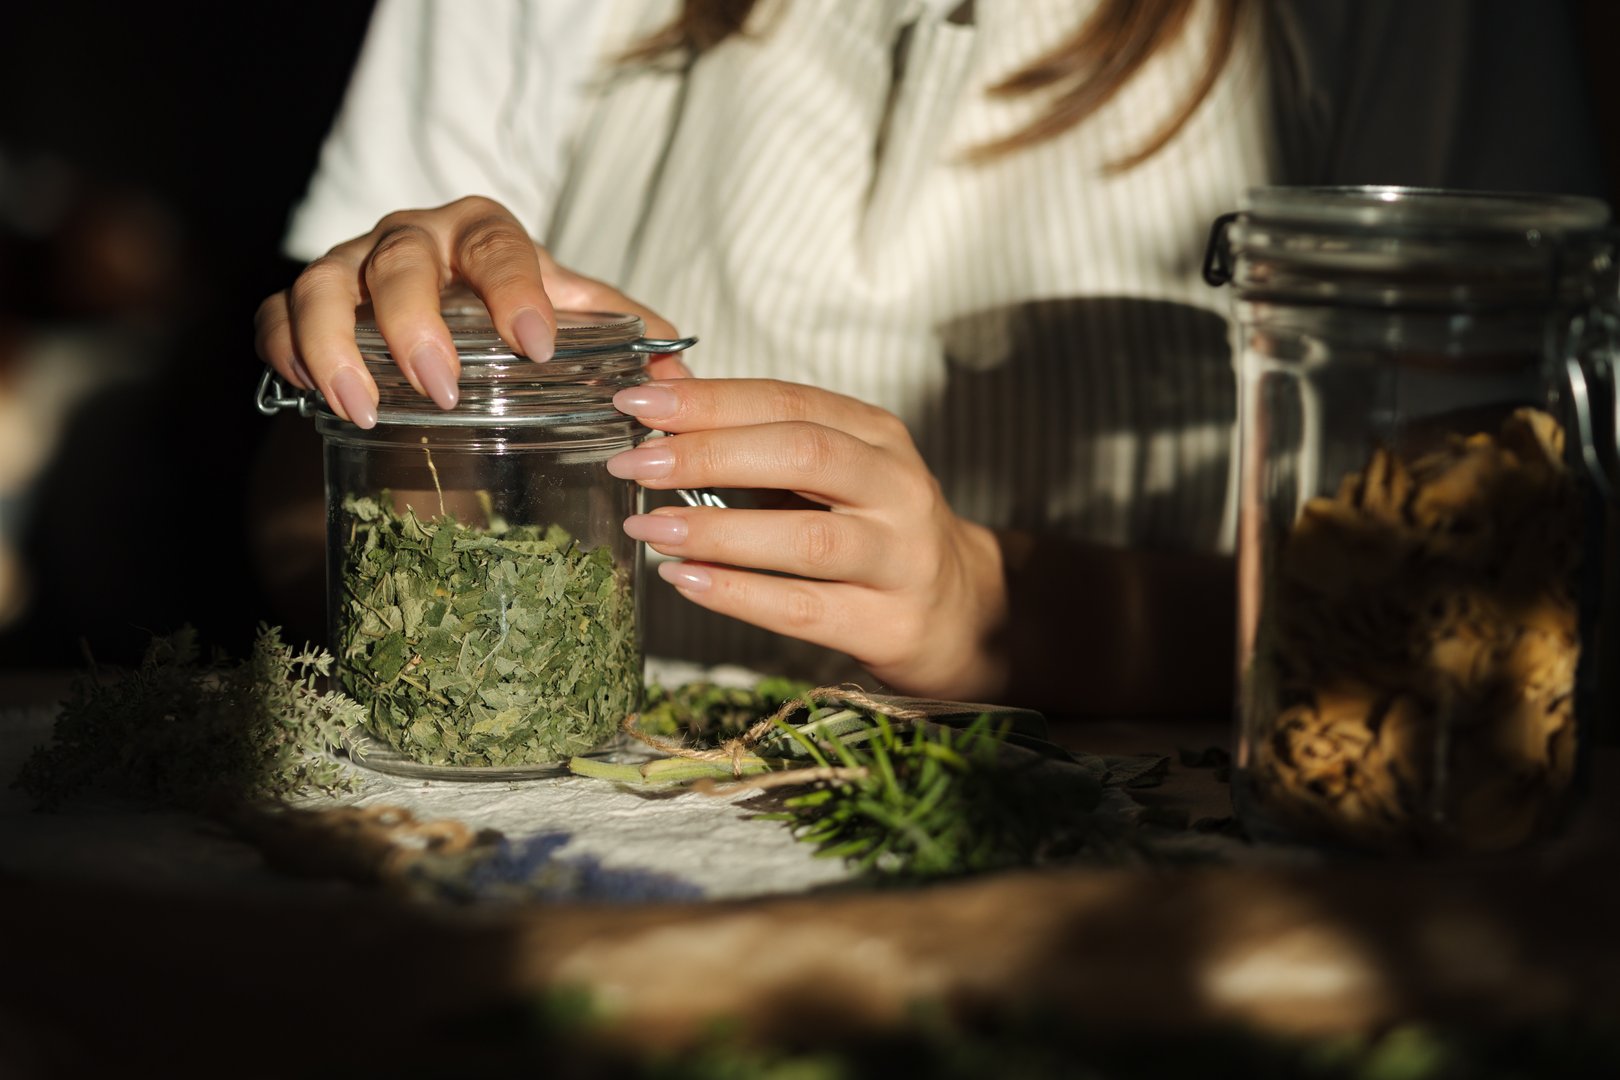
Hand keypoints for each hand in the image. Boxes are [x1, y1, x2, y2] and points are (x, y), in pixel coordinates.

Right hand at [254, 195, 687, 427]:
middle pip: (400, 262)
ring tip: (360, 406)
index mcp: (485, 233)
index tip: (535, 343)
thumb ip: (625, 340)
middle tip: (440, 390)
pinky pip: (276, 315)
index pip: (500, 247)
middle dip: (415, 324)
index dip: (515, 290)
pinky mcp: (306, 300)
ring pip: (322, 285)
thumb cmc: (517, 310)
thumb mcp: (574, 317)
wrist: (452, 307)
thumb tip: (677, 381)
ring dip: (335, 345)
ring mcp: (353, 265)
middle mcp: (414, 238)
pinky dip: (284, 350)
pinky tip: (307, 393)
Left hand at [608, 378, 1009, 699]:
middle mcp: (897, 488)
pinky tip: (686, 581)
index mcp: (877, 436)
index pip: (788, 402)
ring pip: (806, 538)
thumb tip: (660, 390)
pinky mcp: (888, 622)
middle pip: (802, 454)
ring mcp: (899, 558)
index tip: (636, 405)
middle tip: (634, 463)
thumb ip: (750, 430)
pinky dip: (739, 594)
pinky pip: (805, 608)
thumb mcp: (827, 469)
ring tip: (649, 528)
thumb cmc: (871, 531)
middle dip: (707, 453)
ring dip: (718, 530)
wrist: (956, 611)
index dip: (709, 400)